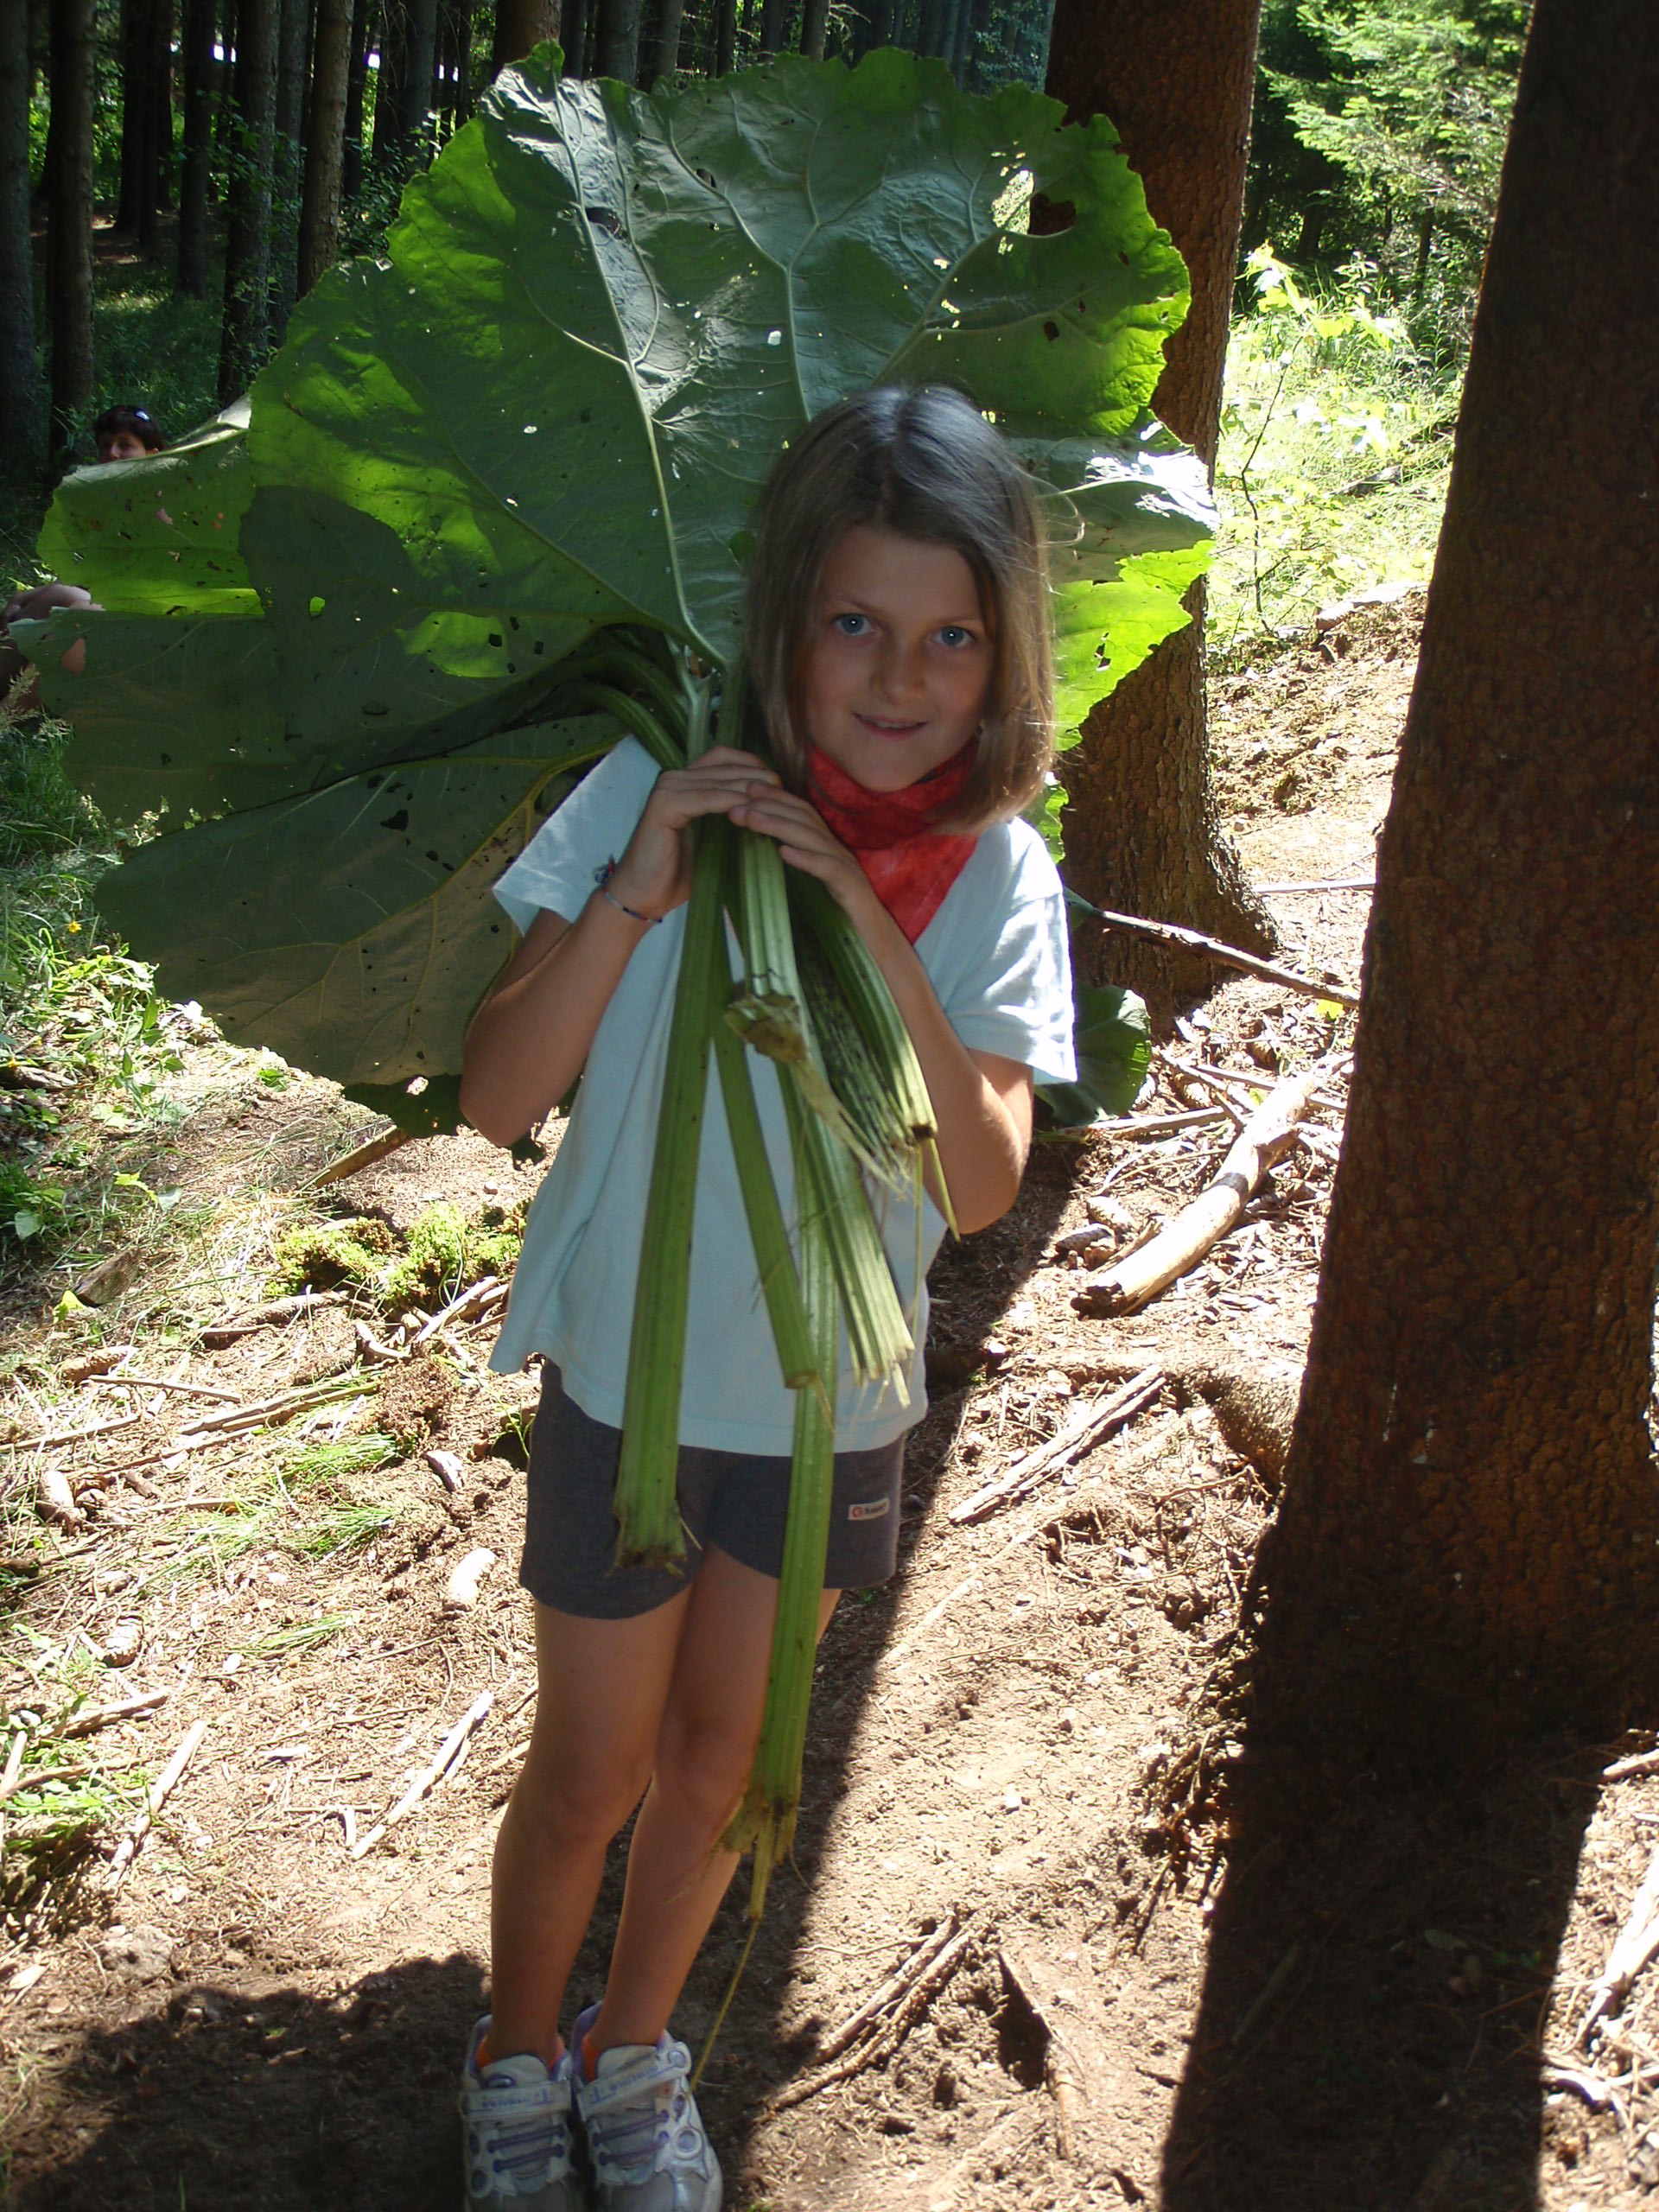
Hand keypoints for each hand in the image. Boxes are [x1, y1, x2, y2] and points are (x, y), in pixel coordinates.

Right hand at [607, 747, 779, 918]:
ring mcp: (667, 789)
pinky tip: (750, 812)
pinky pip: (706, 798)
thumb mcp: (712, 839)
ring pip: (719, 780)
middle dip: (757, 775)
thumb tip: (767, 810)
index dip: (753, 764)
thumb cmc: (678, 872)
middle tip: (783, 790)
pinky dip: (730, 802)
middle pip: (724, 764)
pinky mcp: (664, 805)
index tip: (778, 783)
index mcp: (684, 782)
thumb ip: (731, 818)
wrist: (644, 894)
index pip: (724, 757)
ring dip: (749, 789)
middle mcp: (674, 778)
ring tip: (774, 799)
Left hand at [727, 785, 879, 927]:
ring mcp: (846, 868)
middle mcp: (836, 852)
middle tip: (738, 803)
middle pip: (803, 819)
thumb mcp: (810, 892)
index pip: (800, 814)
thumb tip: (757, 868)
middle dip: (770, 806)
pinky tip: (784, 852)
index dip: (775, 798)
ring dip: (779, 825)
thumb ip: (790, 876)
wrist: (875, 946)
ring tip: (751, 819)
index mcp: (826, 849)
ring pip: (812, 838)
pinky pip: (828, 869)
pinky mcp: (852, 889)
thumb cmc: (840, 922)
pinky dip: (806, 858)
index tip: (745, 790)